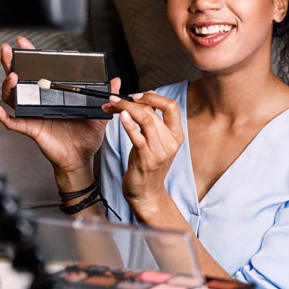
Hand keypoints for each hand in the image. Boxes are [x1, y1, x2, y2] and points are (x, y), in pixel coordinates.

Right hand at [0, 36, 119, 181]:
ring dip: (9, 86)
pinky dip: (3, 117)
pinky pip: (14, 123)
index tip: (24, 44)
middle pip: (20, 79)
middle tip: (8, 50)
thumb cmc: (86, 138)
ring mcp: (33, 114)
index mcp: (53, 94)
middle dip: (11, 63)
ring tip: (12, 77)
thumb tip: (115, 81)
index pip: (39, 71)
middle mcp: (40, 102)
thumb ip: (106, 96)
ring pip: (13, 97)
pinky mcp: (32, 129)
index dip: (30, 57)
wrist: (82, 159)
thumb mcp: (99, 114)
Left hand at [103, 91, 183, 211]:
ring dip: (126, 109)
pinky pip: (138, 137)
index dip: (154, 97)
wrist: (147, 193)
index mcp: (176, 135)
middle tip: (114, 99)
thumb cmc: (148, 166)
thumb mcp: (155, 141)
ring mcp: (160, 151)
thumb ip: (154, 120)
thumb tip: (150, 95)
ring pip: (146, 120)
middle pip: (153, 111)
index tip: (137, 95)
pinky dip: (128, 124)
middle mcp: (171, 142)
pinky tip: (120, 117)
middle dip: (130, 101)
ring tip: (112, 105)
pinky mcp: (147, 160)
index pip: (172, 106)